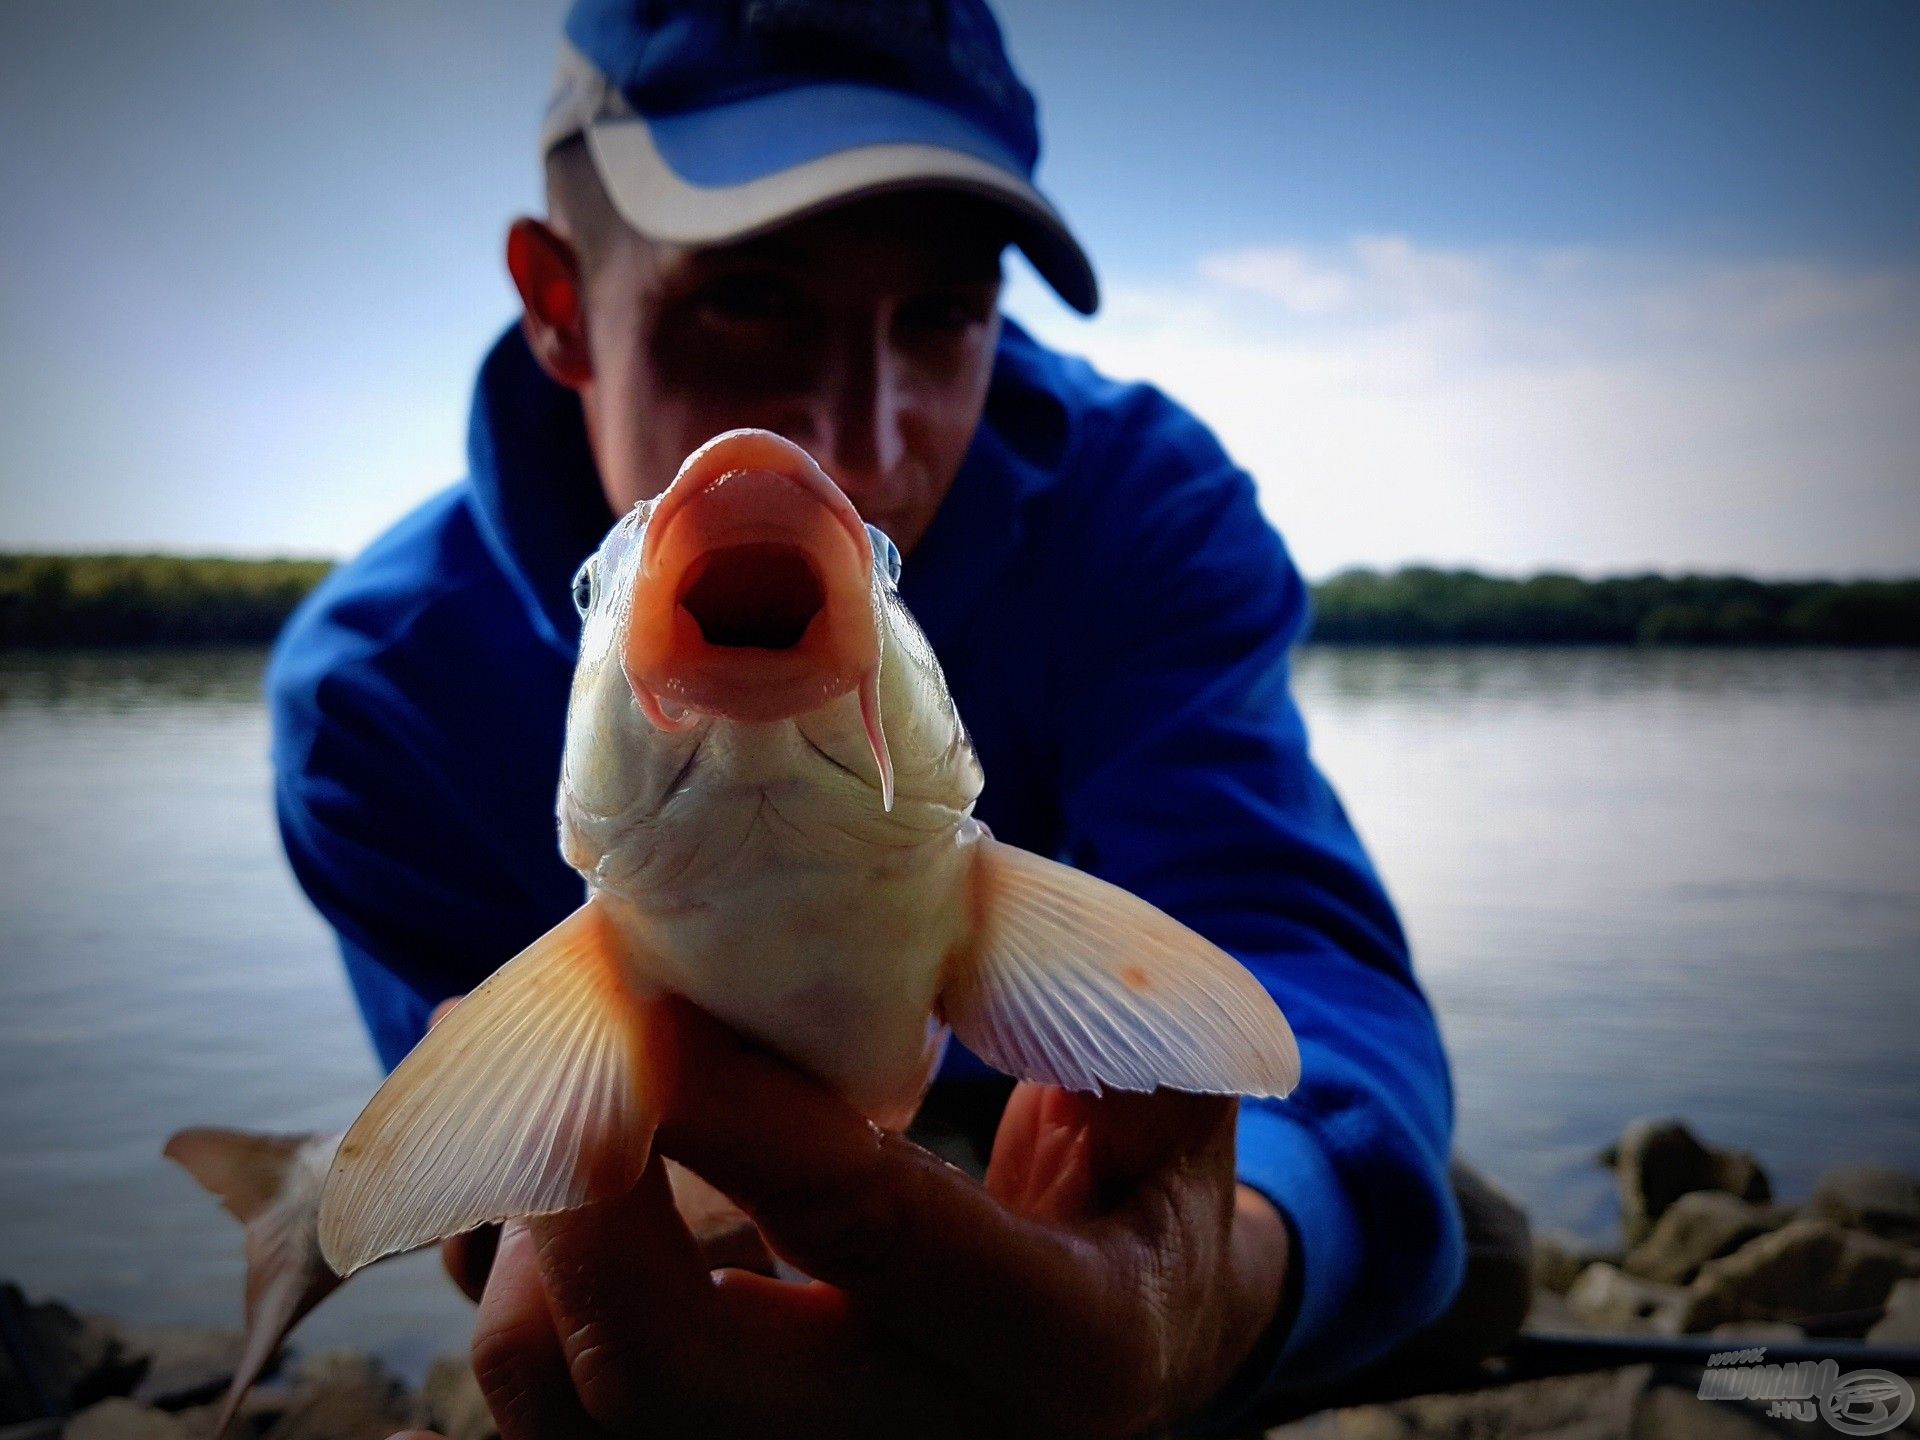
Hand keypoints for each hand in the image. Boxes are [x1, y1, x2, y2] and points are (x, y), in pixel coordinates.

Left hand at [457, 997, 1291, 1438]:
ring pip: (577, 1414)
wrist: (1127, 1355)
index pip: (872, 1228)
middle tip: (573, 1054)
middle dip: (582, 1191)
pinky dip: (518, 1301)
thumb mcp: (1169, 1100)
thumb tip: (955, 900)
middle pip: (670, 1367)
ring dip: (531, 1249)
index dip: (746, 1113)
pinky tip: (553, 1195)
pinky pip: (557, 1429)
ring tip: (562, 1117)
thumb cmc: (1138, 1199)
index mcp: (1064, 1343)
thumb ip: (1100, 1014)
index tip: (652, 1008)